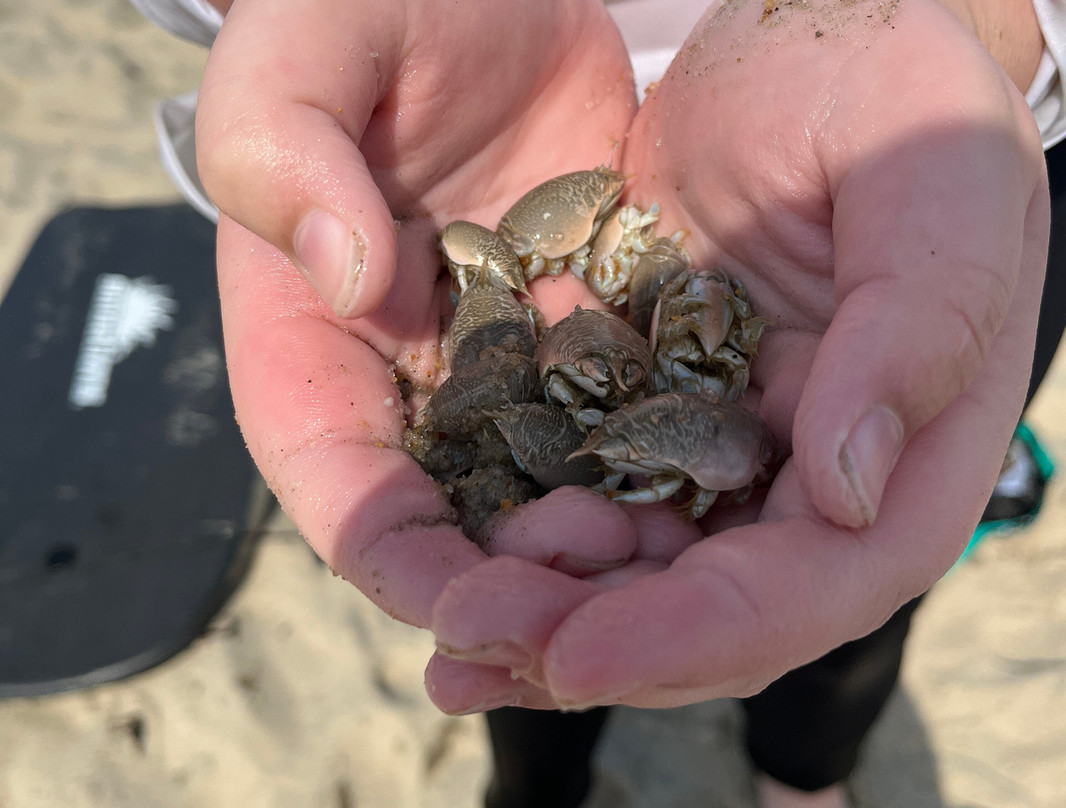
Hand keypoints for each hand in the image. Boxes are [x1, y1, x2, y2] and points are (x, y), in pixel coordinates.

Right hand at [202, 0, 639, 629]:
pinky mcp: (585, 336)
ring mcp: (504, 369)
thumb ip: (283, 153)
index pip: (343, 495)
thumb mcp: (297, 55)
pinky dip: (660, 471)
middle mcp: (409, 385)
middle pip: (455, 529)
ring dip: (604, 551)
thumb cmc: (364, 5)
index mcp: (311, 351)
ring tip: (669, 562)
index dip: (404, 566)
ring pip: (549, 497)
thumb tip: (347, 276)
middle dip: (522, 586)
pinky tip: (717, 495)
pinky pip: (623, 424)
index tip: (478, 607)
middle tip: (604, 599)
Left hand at [425, 0, 1049, 710]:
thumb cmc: (892, 90)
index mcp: (907, 442)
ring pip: (640, 568)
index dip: (701, 634)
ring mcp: (728, 443)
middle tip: (474, 657)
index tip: (582, 653)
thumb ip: (915, 332)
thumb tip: (847, 492)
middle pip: (713, 607)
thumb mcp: (927, 185)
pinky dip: (525, 532)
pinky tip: (452, 558)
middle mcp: (813, 470)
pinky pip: (588, 488)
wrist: (803, 37)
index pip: (816, 581)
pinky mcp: (653, 402)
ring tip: (447, 641)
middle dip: (597, 645)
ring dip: (545, 612)